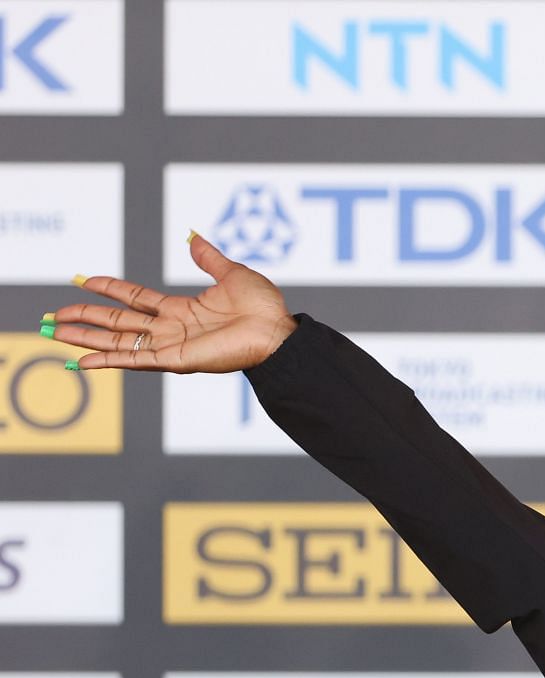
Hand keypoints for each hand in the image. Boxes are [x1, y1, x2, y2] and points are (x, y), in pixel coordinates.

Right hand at [47, 234, 296, 371]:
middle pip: (118, 322)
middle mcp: (172, 329)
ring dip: (86, 337)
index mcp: (182, 310)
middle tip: (54, 315)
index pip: (135, 298)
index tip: (83, 280)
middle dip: (86, 316)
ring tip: (54, 332)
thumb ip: (208, 258)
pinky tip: (82, 362)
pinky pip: (135, 361)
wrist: (278, 332)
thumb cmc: (263, 308)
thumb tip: (193, 238)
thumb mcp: (231, 273)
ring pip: (118, 341)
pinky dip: (108, 361)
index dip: (109, 289)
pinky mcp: (176, 360)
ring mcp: (172, 346)